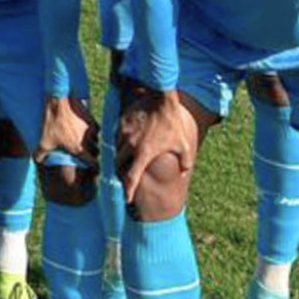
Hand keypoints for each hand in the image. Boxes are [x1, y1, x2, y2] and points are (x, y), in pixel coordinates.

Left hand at [36, 94, 98, 167]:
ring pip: (97, 138)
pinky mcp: (90, 118)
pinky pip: (95, 127)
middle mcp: (88, 139)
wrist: (59, 102)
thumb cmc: (52, 122)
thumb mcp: (44, 140)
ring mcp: (90, 128)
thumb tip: (38, 160)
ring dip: (93, 141)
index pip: (93, 162)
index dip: (93, 165)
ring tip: (86, 141)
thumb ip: (41, 153)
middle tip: (86, 153)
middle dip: (92, 153)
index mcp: (79, 148)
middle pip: (96, 150)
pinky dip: (93, 130)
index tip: (91, 166)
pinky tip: (85, 129)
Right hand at [116, 88, 197, 203]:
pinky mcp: (120, 123)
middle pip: (117, 165)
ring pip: (113, 150)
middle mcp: (130, 145)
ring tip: (119, 161)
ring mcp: (123, 133)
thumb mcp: (184, 144)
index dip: (128, 190)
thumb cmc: (172, 122)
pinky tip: (121, 143)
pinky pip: (113, 136)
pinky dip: (116, 143)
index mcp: (144, 154)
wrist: (161, 99)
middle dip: (118, 173)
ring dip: (116, 157)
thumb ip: (185, 161)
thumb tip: (184, 172)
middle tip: (121, 178)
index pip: (131, 177)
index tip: (126, 199)